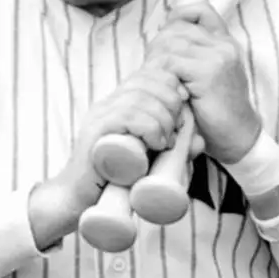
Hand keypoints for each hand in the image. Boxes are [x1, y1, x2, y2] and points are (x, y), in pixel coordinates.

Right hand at [52, 67, 187, 214]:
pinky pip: (126, 116)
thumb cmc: (115, 182)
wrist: (79, 202)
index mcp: (118, 104)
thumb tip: (199, 142)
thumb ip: (175, 150)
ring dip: (162, 118)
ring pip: (139, 98)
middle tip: (176, 131)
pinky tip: (156, 144)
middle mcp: (107, 105)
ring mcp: (99, 117)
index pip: (147, 75)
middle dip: (170, 103)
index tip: (183, 109)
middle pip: (145, 82)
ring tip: (166, 142)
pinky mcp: (95, 133)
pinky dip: (149, 127)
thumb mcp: (151, 159)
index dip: (171, 86)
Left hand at [145, 4, 262, 164]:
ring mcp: (218, 56)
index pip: (199, 10)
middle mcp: (224, 44)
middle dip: (158, 48)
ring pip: (170, 44)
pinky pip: (171, 63)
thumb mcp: (205, 78)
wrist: (240, 139)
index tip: (166, 42)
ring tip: (160, 85)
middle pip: (176, 29)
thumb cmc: (217, 113)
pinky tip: (168, 94)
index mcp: (225, 42)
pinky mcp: (209, 72)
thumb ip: (192, 56)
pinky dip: (162, 77)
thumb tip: (159, 42)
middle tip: (155, 73)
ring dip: (156, 64)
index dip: (177, 18)